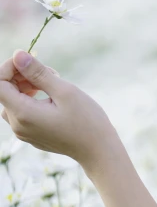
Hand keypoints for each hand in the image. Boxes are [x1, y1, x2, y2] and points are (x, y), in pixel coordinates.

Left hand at [0, 50, 116, 169]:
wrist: (98, 151)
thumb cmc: (86, 121)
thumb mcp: (64, 91)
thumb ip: (38, 72)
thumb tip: (18, 55)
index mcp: (23, 113)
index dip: (9, 68)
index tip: (30, 61)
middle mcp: (18, 126)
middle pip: (5, 92)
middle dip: (21, 76)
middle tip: (49, 72)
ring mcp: (24, 133)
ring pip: (13, 101)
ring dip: (27, 87)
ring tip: (53, 84)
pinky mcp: (32, 135)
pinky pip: (23, 112)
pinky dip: (32, 99)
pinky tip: (53, 98)